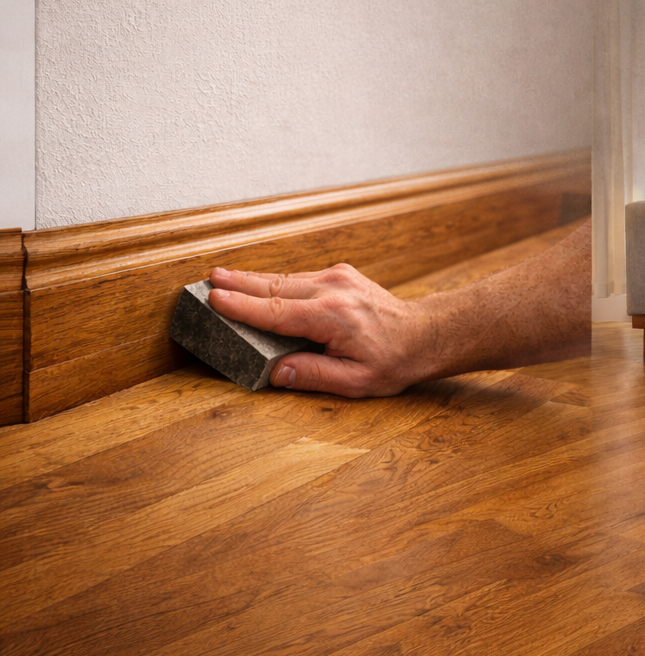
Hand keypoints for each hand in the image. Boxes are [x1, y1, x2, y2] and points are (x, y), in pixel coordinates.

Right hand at [207, 264, 435, 396]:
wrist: (424, 334)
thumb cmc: (393, 360)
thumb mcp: (354, 381)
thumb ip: (312, 376)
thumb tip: (274, 372)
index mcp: (333, 317)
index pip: (276, 311)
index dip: (242, 306)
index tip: (215, 298)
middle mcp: (333, 289)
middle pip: (274, 285)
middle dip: (239, 283)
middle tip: (208, 280)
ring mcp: (338, 277)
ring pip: (285, 277)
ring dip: (254, 279)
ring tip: (222, 277)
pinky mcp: (341, 274)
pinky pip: (299, 277)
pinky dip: (276, 281)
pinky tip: (257, 283)